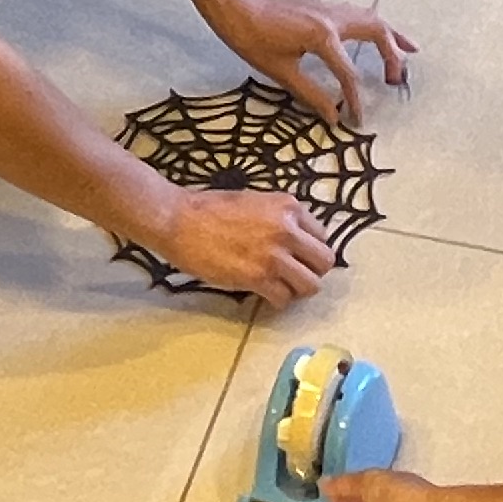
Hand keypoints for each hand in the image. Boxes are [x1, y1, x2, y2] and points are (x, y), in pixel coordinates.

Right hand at [149, 182, 339, 304]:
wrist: (178, 219)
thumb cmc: (208, 208)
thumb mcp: (254, 200)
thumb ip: (279, 218)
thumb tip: (293, 239)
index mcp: (288, 206)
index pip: (322, 236)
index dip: (309, 250)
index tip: (297, 256)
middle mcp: (288, 230)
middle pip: (324, 262)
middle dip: (311, 271)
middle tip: (294, 275)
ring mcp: (274, 255)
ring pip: (310, 285)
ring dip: (296, 289)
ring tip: (280, 286)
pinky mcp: (258, 277)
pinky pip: (284, 299)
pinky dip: (277, 300)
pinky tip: (264, 294)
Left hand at [204, 0, 413, 124]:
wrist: (234, 5)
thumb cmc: (252, 38)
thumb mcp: (280, 71)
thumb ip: (311, 93)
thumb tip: (332, 114)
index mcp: (322, 36)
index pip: (349, 73)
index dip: (356, 99)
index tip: (358, 118)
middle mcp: (332, 18)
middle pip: (376, 33)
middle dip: (392, 57)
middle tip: (396, 81)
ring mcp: (329, 9)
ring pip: (372, 19)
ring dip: (391, 36)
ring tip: (410, 50)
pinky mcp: (323, 7)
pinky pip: (359, 14)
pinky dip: (375, 25)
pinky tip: (379, 33)